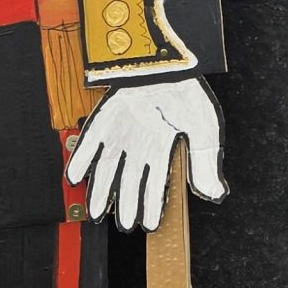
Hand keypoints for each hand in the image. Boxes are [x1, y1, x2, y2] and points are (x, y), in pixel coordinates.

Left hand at [66, 76, 226, 230]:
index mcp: (161, 146)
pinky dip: (79, 161)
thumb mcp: (204, 129)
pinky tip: (73, 178)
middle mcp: (138, 142)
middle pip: (129, 182)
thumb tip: (215, 193)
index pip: (156, 184)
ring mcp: (118, 132)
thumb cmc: (184, 91)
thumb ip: (205, 162)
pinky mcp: (102, 120)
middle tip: (123, 225)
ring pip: (106, 170)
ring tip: (95, 214)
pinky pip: (87, 144)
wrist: (162, 62)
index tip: (149, 224)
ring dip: (100, 192)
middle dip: (126, 205)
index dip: (152, 205)